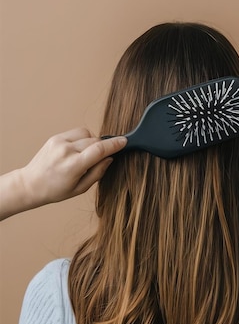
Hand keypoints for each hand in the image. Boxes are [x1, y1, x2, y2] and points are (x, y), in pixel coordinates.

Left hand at [0, 128, 125, 219]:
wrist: (31, 184)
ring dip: (92, 142)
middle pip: (95, 141)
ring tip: (84, 156)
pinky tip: (76, 151)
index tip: (124, 142)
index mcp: (73, 166)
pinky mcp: (56, 137)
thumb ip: (97, 172)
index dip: (114, 144)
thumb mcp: (80, 189)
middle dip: (102, 148)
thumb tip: (110, 158)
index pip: (99, 149)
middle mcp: (66, 151)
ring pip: (87, 134)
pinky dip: (82, 140)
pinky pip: (77, 133)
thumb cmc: (55, 190)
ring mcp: (60, 142)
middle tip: (98, 160)